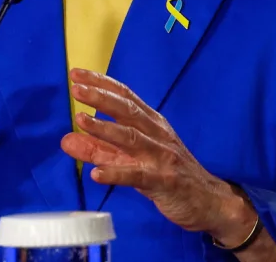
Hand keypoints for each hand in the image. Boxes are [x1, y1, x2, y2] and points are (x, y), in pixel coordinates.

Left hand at [60, 69, 249, 238]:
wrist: (209, 201)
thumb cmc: (167, 174)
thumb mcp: (131, 159)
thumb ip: (99, 149)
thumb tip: (66, 139)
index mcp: (150, 123)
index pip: (124, 96)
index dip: (101, 83)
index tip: (76, 74)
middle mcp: (156, 134)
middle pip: (127, 110)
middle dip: (101, 98)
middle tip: (76, 89)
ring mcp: (162, 156)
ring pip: (132, 138)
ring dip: (105, 129)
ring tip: (80, 121)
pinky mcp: (165, 181)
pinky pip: (139, 176)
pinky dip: (117, 173)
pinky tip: (96, 174)